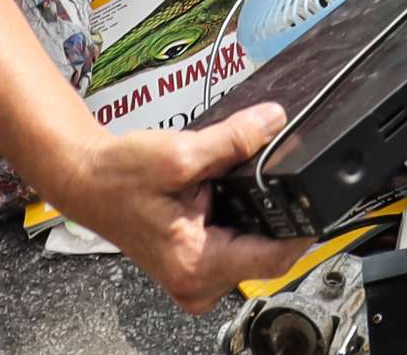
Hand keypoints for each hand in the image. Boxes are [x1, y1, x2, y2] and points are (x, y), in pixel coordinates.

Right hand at [45, 107, 318, 310]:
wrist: (87, 180)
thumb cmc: (118, 177)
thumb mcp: (178, 154)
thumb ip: (233, 140)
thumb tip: (274, 123)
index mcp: (197, 267)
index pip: (276, 258)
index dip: (302, 226)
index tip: (319, 196)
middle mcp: (198, 283)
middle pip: (268, 251)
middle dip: (271, 211)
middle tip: (257, 176)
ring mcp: (198, 277)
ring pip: (254, 245)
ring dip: (253, 212)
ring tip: (229, 183)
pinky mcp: (197, 264)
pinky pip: (238, 242)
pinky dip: (240, 216)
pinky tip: (224, 194)